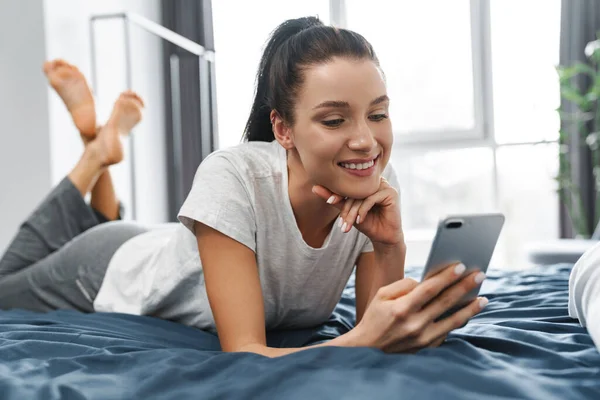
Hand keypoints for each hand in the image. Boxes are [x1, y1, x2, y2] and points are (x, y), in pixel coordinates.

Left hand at [312, 177, 401, 245]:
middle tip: (341, 222)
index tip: (329, 202)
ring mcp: (384, 185)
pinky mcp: (391, 193)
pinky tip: (360, 221)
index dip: (338, 193)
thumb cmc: (366, 223)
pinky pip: (372, 198)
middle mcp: (375, 181)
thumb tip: (314, 187)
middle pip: (355, 190)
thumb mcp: (348, 211)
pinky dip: (363, 210)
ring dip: (353, 211)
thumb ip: (335, 199)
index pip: (348, 184)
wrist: (383, 237)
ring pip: (362, 195)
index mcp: (365, 181)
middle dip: (346, 207)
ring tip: (348, 224)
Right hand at [350, 263, 487, 352]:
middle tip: (480, 275)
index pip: (430, 289)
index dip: (447, 277)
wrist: (367, 348)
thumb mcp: (381, 295)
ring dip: (470, 309)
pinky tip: (468, 313)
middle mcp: (414, 324)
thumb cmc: (375, 317)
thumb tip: (425, 282)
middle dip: (465, 287)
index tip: (462, 266)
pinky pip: (447, 332)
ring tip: (483, 298)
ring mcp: (422, 338)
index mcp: (402, 308)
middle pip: (445, 302)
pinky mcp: (426, 347)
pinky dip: (459, 322)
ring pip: (453, 321)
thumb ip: (404, 284)